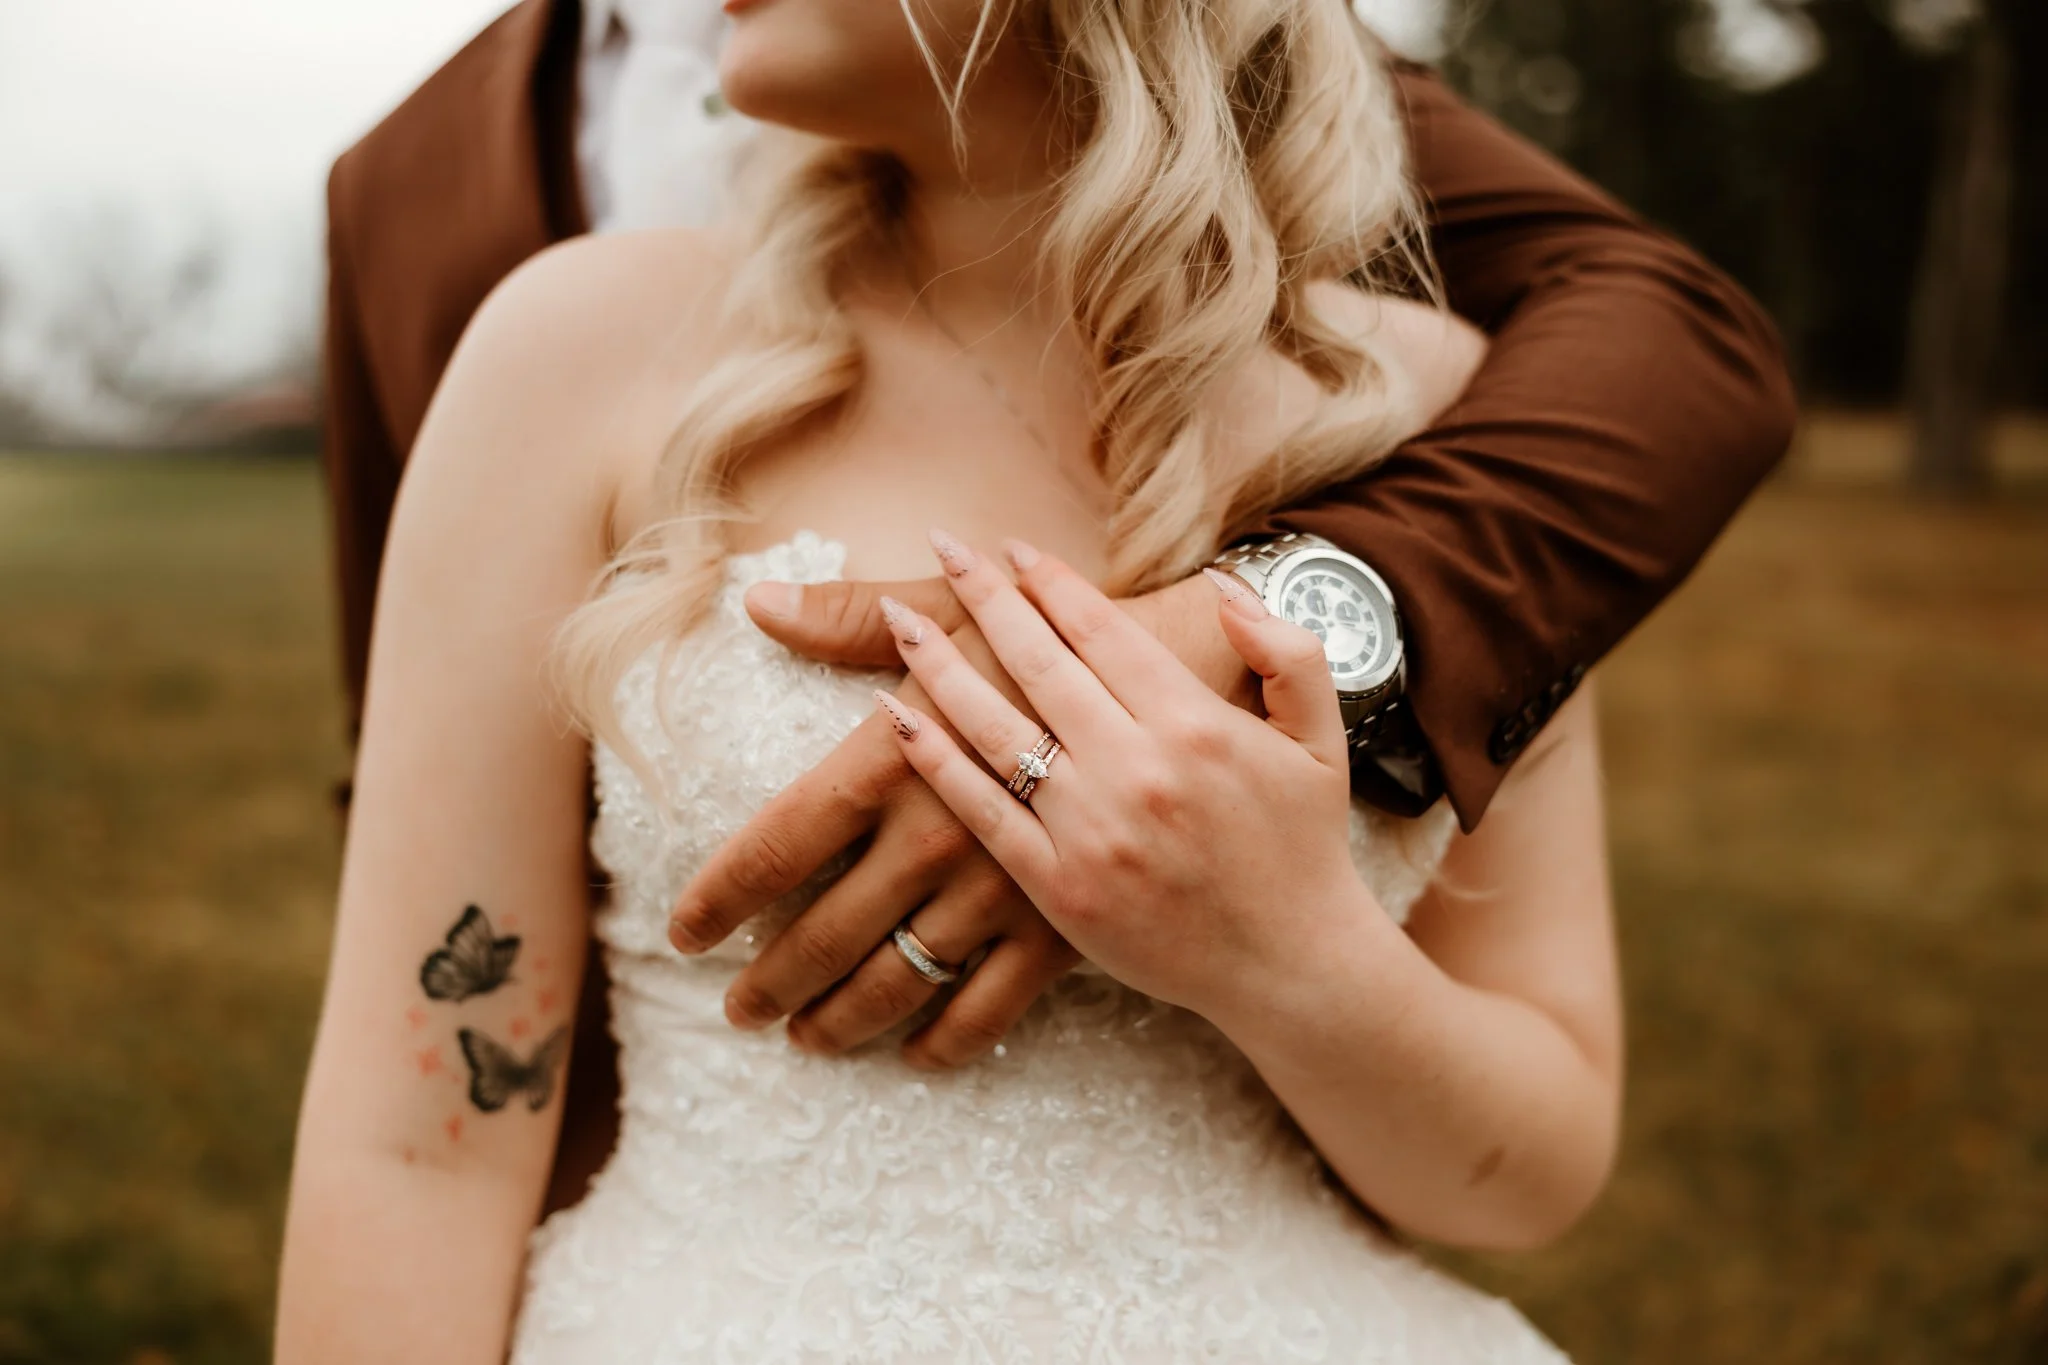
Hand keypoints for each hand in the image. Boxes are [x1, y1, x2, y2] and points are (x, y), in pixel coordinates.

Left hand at [667, 591, 1076, 1067]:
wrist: (1187, 680)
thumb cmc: (1055, 640)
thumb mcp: (951, 616)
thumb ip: (849, 619)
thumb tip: (759, 604)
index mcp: (895, 760)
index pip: (779, 843)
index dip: (722, 895)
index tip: (683, 933)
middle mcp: (936, 834)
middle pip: (824, 931)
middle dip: (769, 980)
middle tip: (736, 1008)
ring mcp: (998, 891)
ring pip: (897, 980)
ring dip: (840, 1019)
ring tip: (805, 1036)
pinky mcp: (1059, 926)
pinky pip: (989, 1010)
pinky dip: (946, 1041)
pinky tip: (915, 1053)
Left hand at [871, 531, 1370, 1018]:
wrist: (1293, 967)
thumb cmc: (1304, 848)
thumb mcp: (1320, 738)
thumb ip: (1289, 653)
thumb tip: (1226, 591)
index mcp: (1194, 722)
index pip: (1102, 629)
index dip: (1050, 581)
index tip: (1012, 546)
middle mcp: (1136, 768)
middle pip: (1039, 663)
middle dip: (985, 596)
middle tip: (945, 547)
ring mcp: (1091, 830)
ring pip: (997, 729)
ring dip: (940, 665)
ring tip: (902, 618)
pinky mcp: (1058, 888)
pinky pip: (983, 811)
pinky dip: (935, 760)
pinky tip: (897, 716)